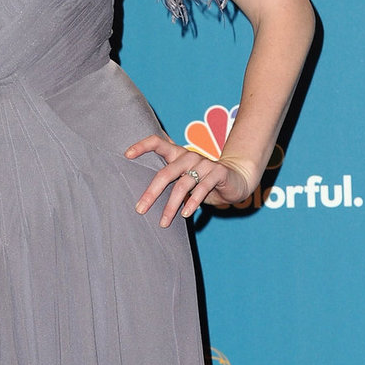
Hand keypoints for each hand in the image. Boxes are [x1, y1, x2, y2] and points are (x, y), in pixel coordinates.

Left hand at [124, 134, 254, 225]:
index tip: (126, 155)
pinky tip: (185, 214)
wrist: (237, 179)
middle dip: (151, 193)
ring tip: (163, 222)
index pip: (158, 142)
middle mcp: (189, 156)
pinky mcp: (218, 172)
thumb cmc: (203, 181)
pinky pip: (202, 189)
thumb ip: (169, 183)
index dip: (142, 146)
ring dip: (172, 205)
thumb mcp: (185, 180)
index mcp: (178, 154)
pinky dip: (192, 203)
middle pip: (166, 172)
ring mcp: (205, 163)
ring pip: (183, 184)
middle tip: (140, 209)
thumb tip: (143, 200)